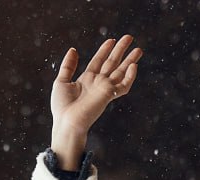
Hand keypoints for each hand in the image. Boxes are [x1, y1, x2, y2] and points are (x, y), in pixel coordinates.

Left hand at [50, 35, 142, 169]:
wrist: (67, 122)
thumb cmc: (62, 107)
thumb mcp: (61, 82)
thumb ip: (67, 66)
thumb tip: (73, 49)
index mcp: (86, 79)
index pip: (98, 61)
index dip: (104, 50)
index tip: (111, 40)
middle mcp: (97, 82)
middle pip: (112, 63)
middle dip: (120, 50)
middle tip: (129, 37)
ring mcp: (105, 89)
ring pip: (121, 72)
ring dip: (130, 60)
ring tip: (139, 49)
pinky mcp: (109, 95)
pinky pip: (124, 86)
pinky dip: (130, 77)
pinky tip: (133, 66)